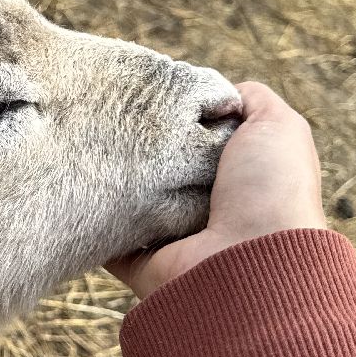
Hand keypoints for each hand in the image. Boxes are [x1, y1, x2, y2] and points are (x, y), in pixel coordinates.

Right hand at [108, 82, 326, 297]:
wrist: (249, 262)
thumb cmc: (269, 190)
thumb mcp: (278, 127)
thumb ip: (253, 100)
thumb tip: (220, 94)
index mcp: (235, 176)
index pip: (195, 137)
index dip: (177, 115)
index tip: (152, 96)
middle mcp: (203, 206)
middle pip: (159, 163)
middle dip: (139, 143)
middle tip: (113, 117)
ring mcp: (170, 235)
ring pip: (130, 196)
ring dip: (114, 176)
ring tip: (90, 145)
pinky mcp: (139, 260)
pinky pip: (106, 235)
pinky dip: (93, 216)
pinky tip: (78, 186)